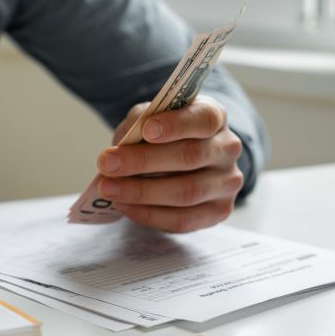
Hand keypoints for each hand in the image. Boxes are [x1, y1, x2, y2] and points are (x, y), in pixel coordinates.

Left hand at [96, 96, 243, 232]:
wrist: (181, 161)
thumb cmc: (163, 135)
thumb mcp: (150, 118)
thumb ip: (139, 123)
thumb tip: (122, 147)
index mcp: (214, 116)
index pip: (204, 118)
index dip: (176, 125)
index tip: (146, 130)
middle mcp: (227, 148)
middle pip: (191, 156)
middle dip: (143, 161)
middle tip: (107, 163)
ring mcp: (227, 182)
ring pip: (187, 192)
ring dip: (141, 192)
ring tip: (108, 188)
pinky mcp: (218, 211)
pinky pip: (183, 219)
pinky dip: (148, 214)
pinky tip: (124, 205)